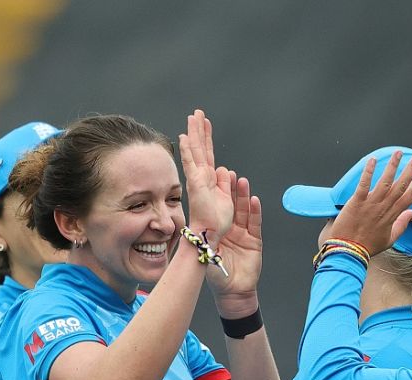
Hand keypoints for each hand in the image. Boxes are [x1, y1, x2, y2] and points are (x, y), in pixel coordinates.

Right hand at [179, 109, 233, 240]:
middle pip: (201, 148)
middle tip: (197, 113)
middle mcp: (202, 177)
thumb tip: (225, 170)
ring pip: (195, 151)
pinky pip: (190, 163)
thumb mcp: (227, 198)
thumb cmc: (216, 222)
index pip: (208, 154)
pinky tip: (184, 137)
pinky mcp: (195, 183)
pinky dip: (187, 150)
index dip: (207, 138)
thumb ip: (224, 183)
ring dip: (194, 133)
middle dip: (199, 130)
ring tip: (193, 116)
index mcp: (210, 180)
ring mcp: (197, 179)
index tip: (206, 124)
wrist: (210, 234)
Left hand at [208, 173, 262, 313]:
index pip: (216, 207)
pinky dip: (255, 212)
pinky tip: (254, 200)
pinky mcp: (254, 241)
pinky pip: (255, 224)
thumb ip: (201, 240)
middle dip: (231, 189)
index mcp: (216, 231)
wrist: (232, 292)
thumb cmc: (216, 275)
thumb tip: (188, 229)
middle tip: (228, 174)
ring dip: (243, 196)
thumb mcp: (205, 253)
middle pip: (231, 204)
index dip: (216, 193)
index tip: (212, 177)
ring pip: (244, 210)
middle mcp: (230, 229)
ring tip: (241, 181)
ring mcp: (243, 234)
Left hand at [319, 150, 411, 255]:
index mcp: (393, 216)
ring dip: (393, 165)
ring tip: (398, 153)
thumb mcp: (389, 240)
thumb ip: (402, 225)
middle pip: (401, 185)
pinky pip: (364, 184)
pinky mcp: (356, 202)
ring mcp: (370, 204)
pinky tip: (373, 160)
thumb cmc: (367, 247)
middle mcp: (384, 207)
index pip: (410, 195)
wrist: (348, 251)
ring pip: (385, 181)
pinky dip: (368, 172)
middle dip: (411, 168)